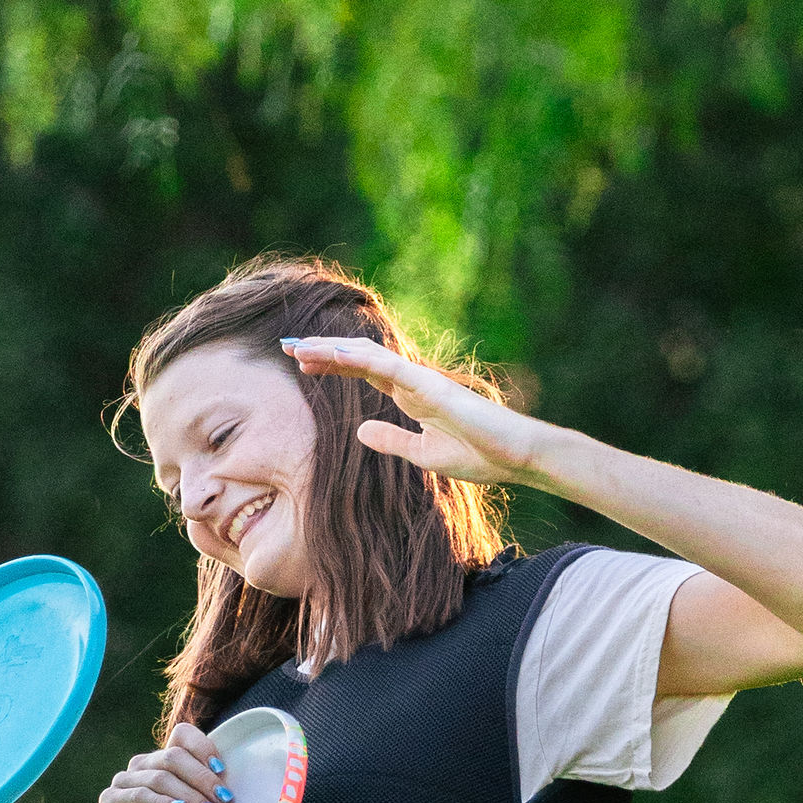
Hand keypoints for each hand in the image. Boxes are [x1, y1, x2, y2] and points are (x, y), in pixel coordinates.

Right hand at [96, 720, 233, 802]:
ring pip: (160, 777)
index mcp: (161, 759)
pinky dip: (161, 802)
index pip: (182, 735)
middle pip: (173, 757)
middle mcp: (141, 764)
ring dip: (189, 794)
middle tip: (223, 798)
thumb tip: (232, 793)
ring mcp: (123, 781)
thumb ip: (203, 793)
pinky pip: (139, 796)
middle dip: (202, 777)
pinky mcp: (110, 801)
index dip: (203, 747)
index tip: (222, 770)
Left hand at [280, 335, 551, 489]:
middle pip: (358, 357)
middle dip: (323, 350)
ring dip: (331, 349)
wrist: (515, 457)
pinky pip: (388, 367)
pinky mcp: (430, 386)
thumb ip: (391, 440)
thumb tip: (358, 432)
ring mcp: (420, 380)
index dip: (331, 364)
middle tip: (288, 345)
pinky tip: (332, 354)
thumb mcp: (422, 454)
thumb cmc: (479, 455)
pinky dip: (358, 359)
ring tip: (298, 346)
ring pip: (367, 355)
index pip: (362, 372)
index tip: (300, 363)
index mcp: (409, 396)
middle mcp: (411, 382)